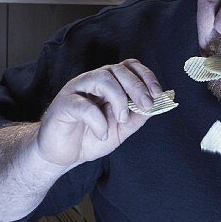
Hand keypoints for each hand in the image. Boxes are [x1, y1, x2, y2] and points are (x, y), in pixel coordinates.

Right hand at [36, 59, 163, 168]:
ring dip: (119, 99)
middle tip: (146, 105)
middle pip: (118, 70)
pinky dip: (98, 121)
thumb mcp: (121, 130)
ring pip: (102, 79)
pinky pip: (83, 105)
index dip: (146, 76)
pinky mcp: (63, 104)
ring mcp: (77, 90)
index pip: (129, 67)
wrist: (62, 154)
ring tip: (121, 120)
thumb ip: (137, 117)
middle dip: (137, 87)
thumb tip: (157, 106)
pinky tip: (101, 134)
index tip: (158, 94)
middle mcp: (92, 82)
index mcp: (108, 84)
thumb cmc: (90, 137)